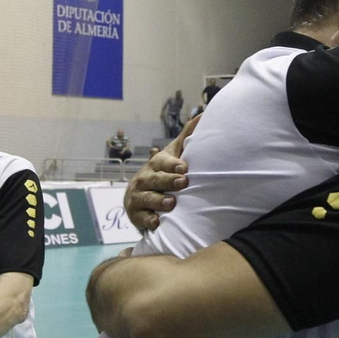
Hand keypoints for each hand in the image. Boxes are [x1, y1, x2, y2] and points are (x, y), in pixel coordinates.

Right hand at [124, 115, 198, 231]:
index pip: (162, 162)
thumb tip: (203, 115)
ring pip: (148, 198)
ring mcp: (138, 197)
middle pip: (156, 180)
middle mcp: (144, 179)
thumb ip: (186, 138)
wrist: (139, 197)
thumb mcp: (172, 155)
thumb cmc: (162, 173)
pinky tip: (157, 222)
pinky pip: (141, 218)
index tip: (184, 168)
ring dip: (159, 200)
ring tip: (171, 203)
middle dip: (168, 181)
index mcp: (155, 165)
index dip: (172, 165)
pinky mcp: (136, 214)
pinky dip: (149, 220)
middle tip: (183, 183)